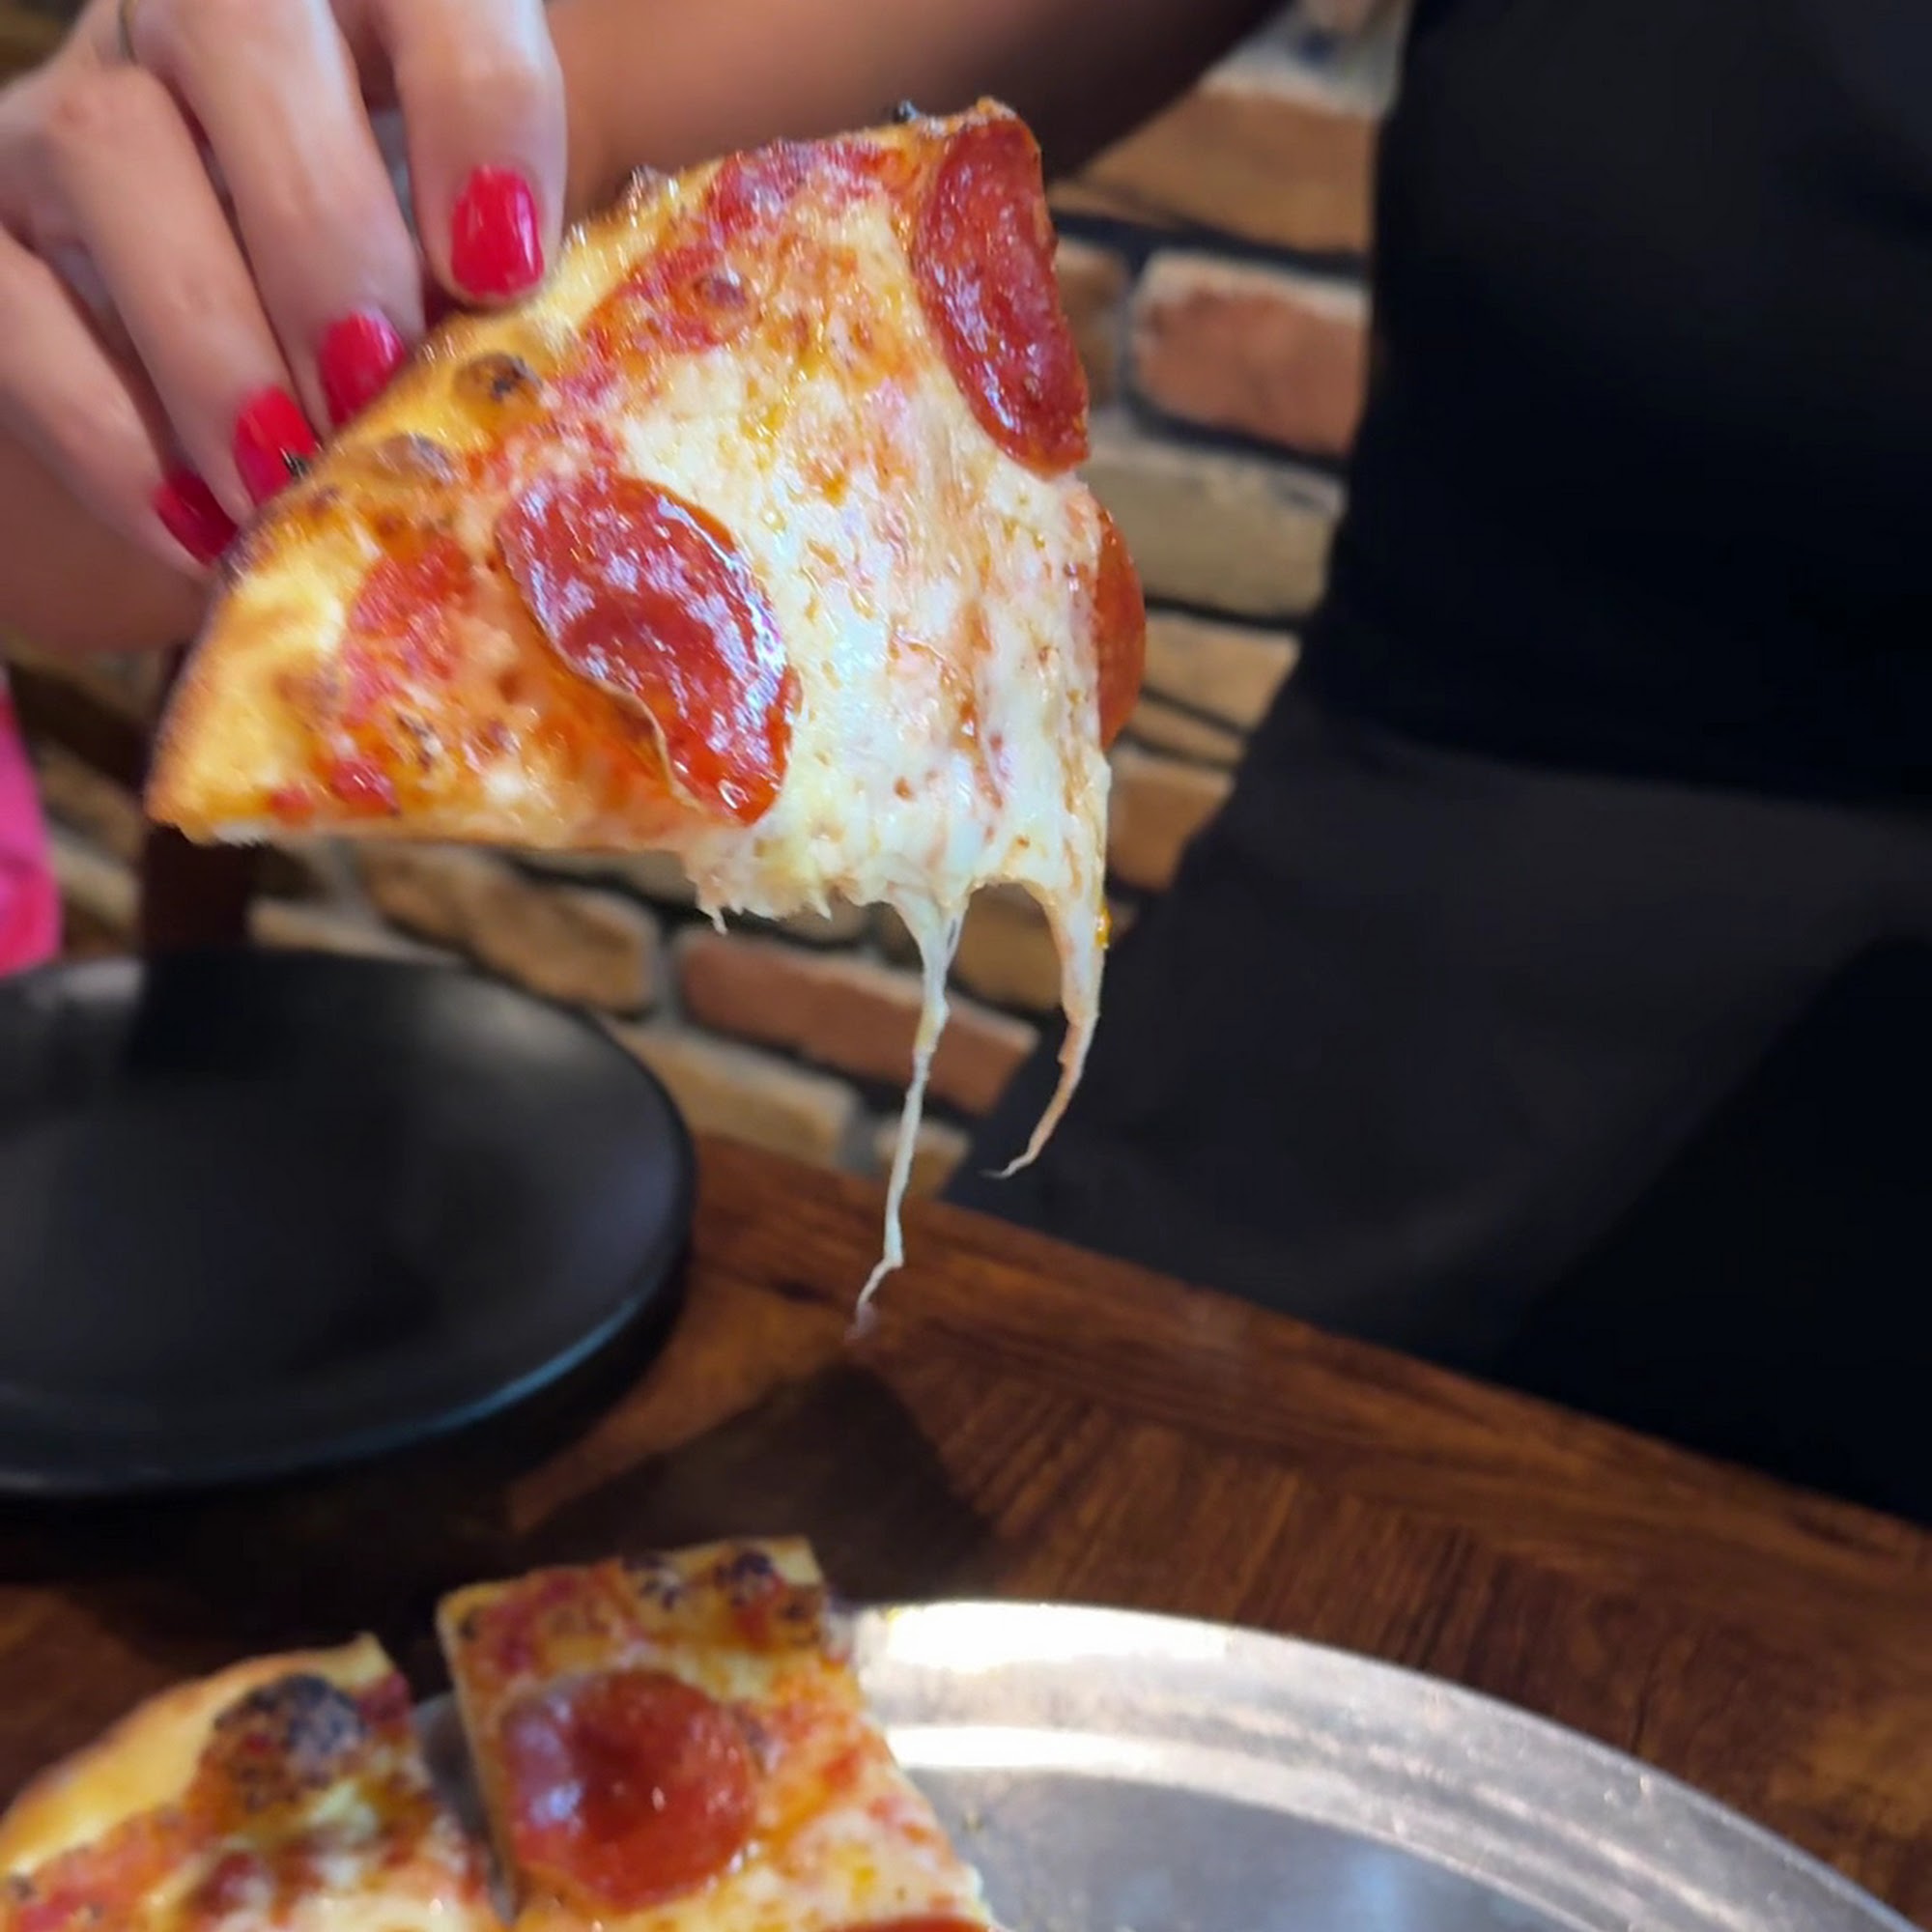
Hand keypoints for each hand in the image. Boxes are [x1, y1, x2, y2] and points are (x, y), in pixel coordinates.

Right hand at [0, 0, 564, 577]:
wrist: (226, 419)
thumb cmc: (393, 343)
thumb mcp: (484, 288)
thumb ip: (540, 274)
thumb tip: (659, 332)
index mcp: (368, 14)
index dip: (471, 101)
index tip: (504, 268)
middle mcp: (206, 26)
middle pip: (234, 18)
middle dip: (321, 220)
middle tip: (378, 382)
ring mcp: (72, 117)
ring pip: (108, 148)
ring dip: (214, 337)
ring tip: (287, 477)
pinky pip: (11, 305)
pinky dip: (108, 429)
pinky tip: (198, 525)